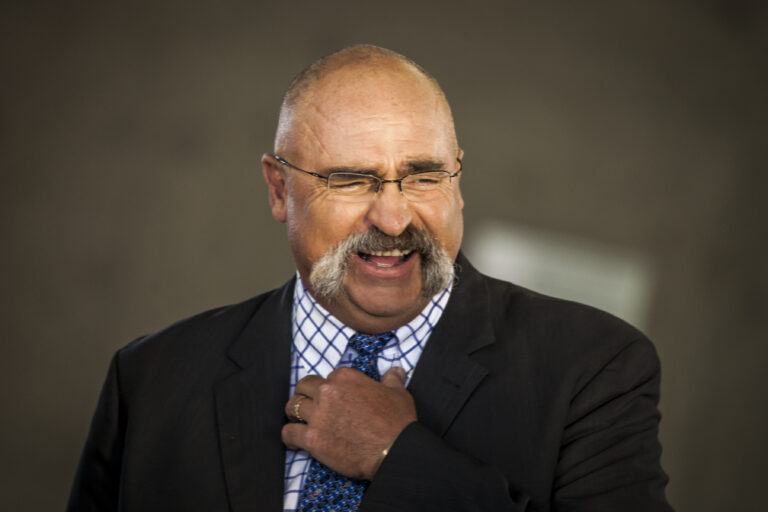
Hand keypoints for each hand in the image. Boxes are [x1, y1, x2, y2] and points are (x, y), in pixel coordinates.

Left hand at [282, 366, 416, 479]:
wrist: (394, 450)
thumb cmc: (397, 422)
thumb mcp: (398, 393)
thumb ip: (392, 379)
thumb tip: (396, 371)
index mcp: (345, 377)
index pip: (326, 377)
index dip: (329, 388)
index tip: (333, 398)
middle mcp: (328, 392)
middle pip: (303, 387)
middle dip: (304, 395)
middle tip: (310, 406)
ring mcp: (318, 415)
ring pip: (291, 407)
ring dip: (293, 413)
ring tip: (298, 421)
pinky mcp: (312, 439)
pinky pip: (288, 433)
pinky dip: (290, 437)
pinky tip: (296, 441)